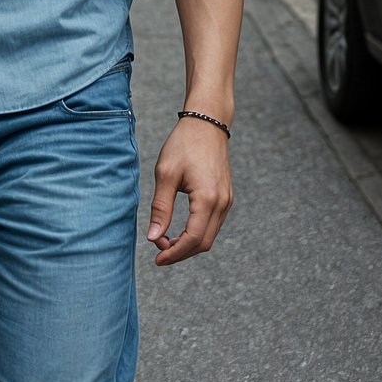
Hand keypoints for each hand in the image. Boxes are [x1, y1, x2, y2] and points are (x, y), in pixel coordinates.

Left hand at [146, 116, 232, 266]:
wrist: (206, 123)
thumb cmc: (183, 145)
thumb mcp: (165, 174)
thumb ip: (160, 208)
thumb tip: (153, 238)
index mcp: (208, 199)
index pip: (193, 239)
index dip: (174, 254)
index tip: (157, 259)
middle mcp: (222, 203)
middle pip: (204, 243)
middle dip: (181, 252)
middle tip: (158, 251)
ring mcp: (227, 200)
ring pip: (209, 235)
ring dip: (188, 243)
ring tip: (165, 240)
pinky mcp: (226, 197)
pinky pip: (213, 224)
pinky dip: (197, 232)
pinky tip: (180, 230)